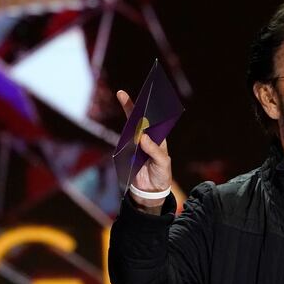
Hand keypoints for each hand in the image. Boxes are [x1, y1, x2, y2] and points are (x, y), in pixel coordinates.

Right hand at [116, 90, 171, 207]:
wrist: (151, 191)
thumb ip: (154, 151)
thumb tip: (142, 137)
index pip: (154, 121)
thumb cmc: (161, 174)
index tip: (146, 96)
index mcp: (159, 139)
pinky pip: (122, 140)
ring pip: (130, 128)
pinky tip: (121, 122)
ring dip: (126, 115)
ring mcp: (135, 145)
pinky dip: (121, 132)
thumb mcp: (162, 163)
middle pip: (139, 120)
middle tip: (123, 92)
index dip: (150, 109)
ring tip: (122, 97)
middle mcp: (147, 139)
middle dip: (133, 106)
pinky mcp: (126, 152)